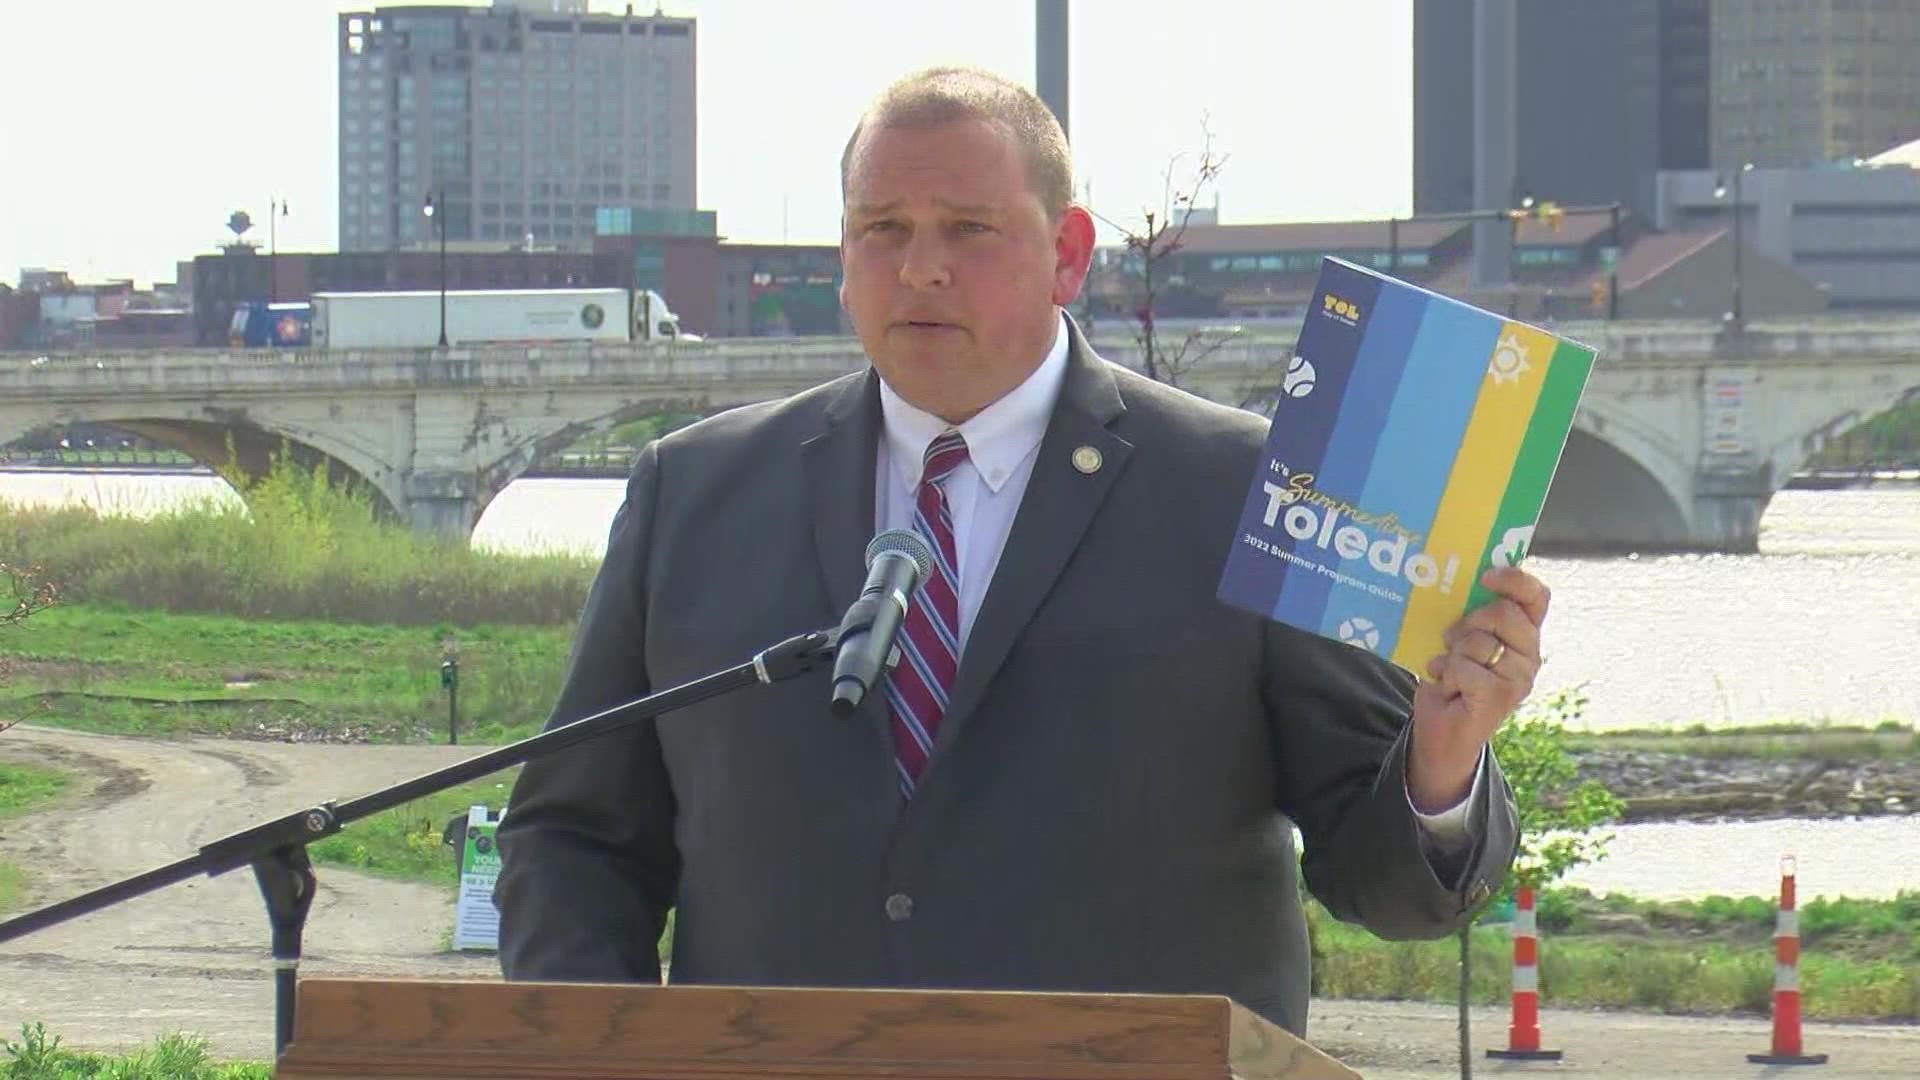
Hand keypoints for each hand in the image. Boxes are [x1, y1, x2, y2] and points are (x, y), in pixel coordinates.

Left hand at [1407, 566, 1549, 811]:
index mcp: (1523, 634)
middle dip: (1468, 622)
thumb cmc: (1450, 678)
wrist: (1441, 730)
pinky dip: (1447, 674)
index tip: (1485, 576)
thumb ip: (1470, 615)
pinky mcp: (1501, 697)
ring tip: (1450, 670)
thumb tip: (1455, 581)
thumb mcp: (1460, 639)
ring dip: (1452, 655)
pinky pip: (1466, 668)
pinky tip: (1447, 687)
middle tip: (1452, 641)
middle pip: (1503, 613)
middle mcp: (1530, 655)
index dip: (1514, 579)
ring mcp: (1519, 678)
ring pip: (1479, 642)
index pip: (1535, 596)